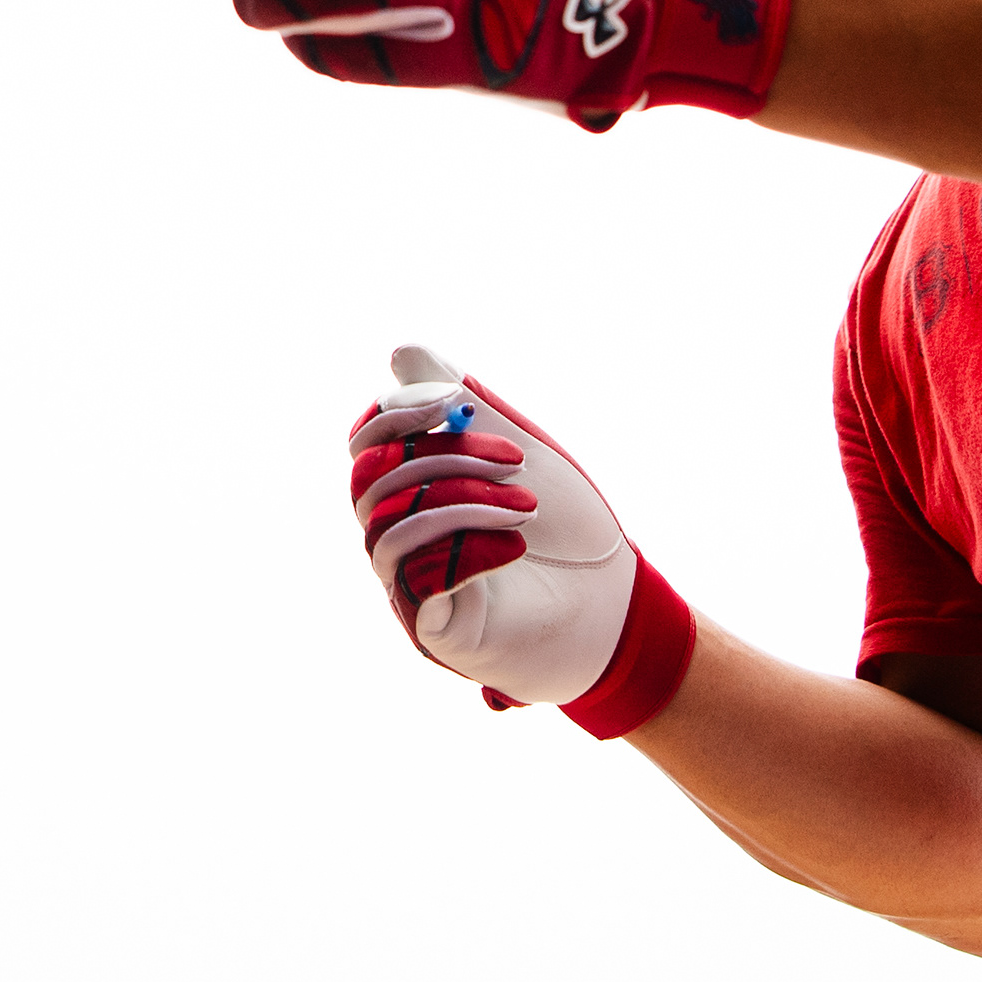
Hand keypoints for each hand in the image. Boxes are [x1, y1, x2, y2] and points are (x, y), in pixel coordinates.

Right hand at [347, 346, 692, 734]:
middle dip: (444, 458)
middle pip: (372, 480)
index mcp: (411, 491)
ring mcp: (409, 584)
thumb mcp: (515, 446)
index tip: (458, 400)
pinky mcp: (432, 629)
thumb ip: (461, 401)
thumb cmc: (566, 525)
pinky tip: (515, 547)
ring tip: (527, 506)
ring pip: (391, 526)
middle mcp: (398, 536)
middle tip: (515, 461)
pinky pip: (417, 577)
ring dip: (464, 501)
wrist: (617, 602)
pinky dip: (467, 549)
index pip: (364, 445)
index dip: (398, 414)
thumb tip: (400, 352)